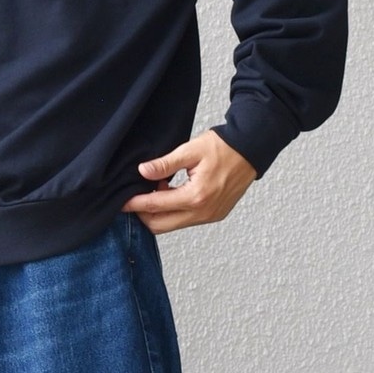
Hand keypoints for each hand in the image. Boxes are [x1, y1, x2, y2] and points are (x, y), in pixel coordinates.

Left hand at [120, 131, 257, 233]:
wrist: (251, 149)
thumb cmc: (224, 147)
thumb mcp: (190, 150)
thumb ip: (165, 164)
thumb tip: (142, 171)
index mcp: (196, 197)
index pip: (156, 206)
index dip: (135, 204)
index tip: (121, 202)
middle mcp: (203, 212)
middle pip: (161, 225)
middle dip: (145, 214)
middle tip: (138, 196)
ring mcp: (210, 217)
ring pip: (173, 224)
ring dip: (161, 212)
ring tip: (160, 187)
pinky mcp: (215, 216)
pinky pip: (186, 220)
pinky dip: (175, 211)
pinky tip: (174, 191)